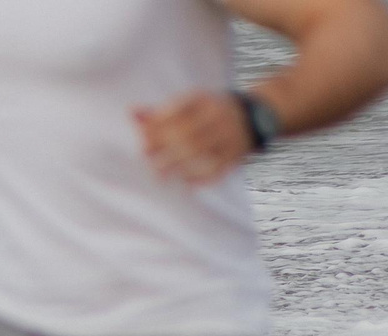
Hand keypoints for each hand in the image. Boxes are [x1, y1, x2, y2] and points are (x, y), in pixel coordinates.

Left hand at [134, 90, 253, 184]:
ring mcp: (229, 136)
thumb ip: (159, 112)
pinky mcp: (235, 155)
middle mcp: (218, 116)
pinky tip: (183, 182)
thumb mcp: (190, 105)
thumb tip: (131, 112)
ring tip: (158, 174)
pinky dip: (198, 177)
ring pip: (200, 151)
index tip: (143, 137)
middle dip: (163, 146)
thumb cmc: (209, 113)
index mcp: (205, 101)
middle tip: (146, 156)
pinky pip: (215, 168)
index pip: (178, 110)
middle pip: (187, 132)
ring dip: (176, 165)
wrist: (256, 115)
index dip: (157, 125)